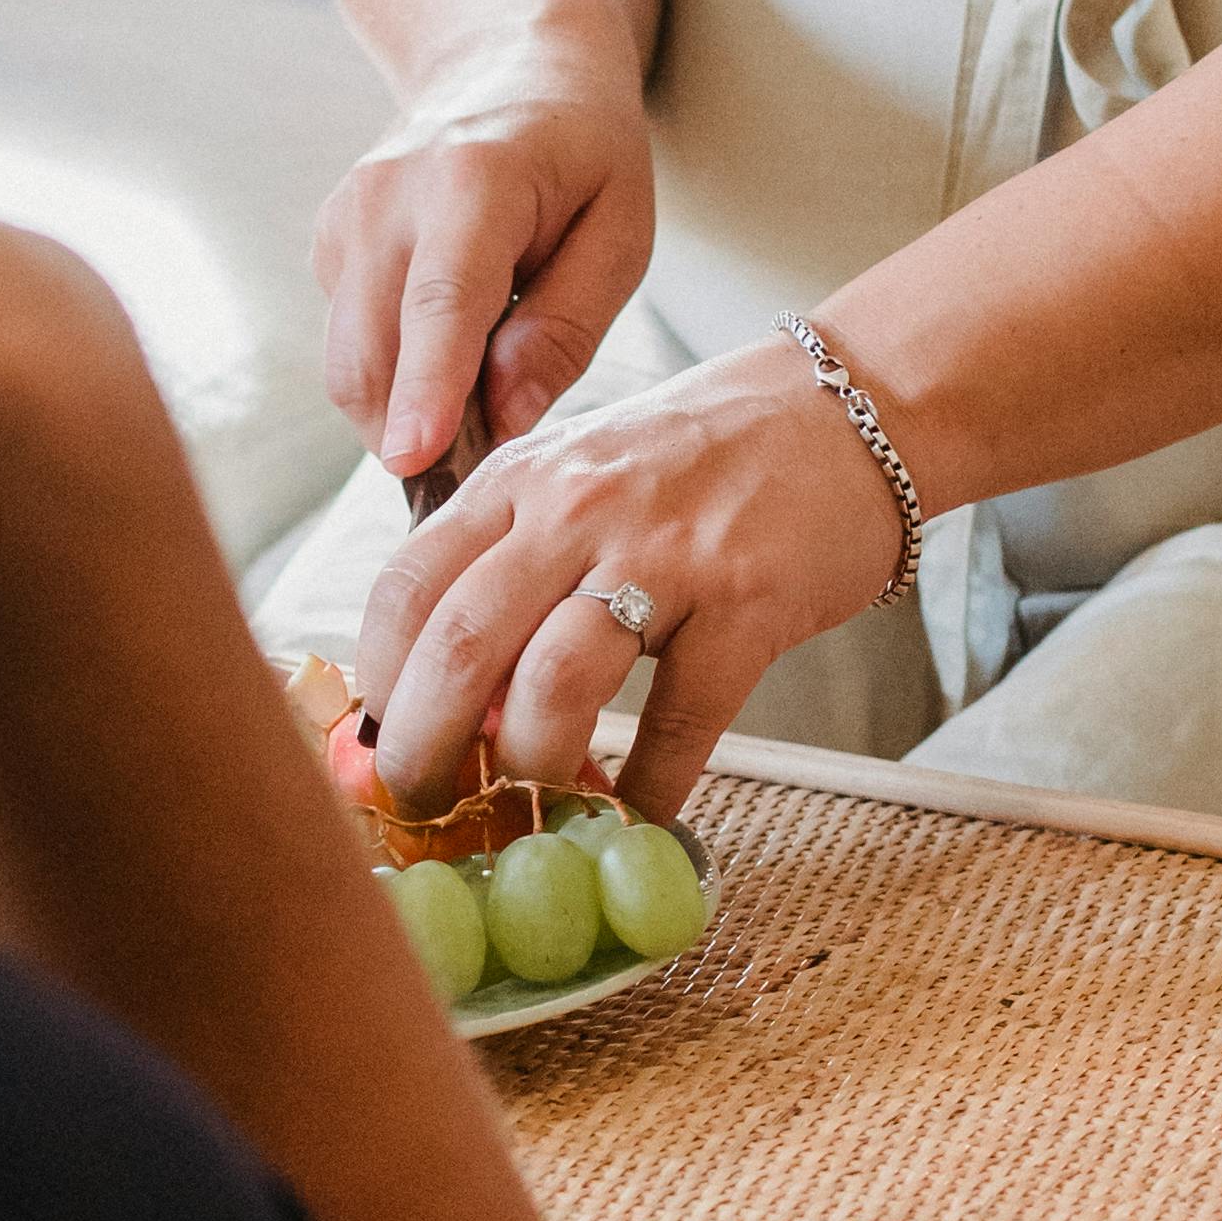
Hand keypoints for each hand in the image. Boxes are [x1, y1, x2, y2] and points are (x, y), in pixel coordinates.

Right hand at [316, 79, 656, 484]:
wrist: (505, 62)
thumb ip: (566, 326)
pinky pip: (348, 342)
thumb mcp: (620, 232)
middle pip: (373, 349)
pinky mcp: (328, 244)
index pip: (441, 303)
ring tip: (476, 406)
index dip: (426, 388)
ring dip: (400, 413)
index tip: (413, 458)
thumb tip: (508, 415)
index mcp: (473, 182)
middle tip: (481, 470)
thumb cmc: (581, 151)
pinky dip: (392, 374)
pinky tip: (449, 346)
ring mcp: (344, 218)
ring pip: (348, 360)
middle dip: (413, 434)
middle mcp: (387, 196)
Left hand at [357, 332, 910, 824]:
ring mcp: (664, 554)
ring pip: (556, 683)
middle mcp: (577, 508)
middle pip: (459, 642)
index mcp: (520, 480)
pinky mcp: (747, 603)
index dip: (377, 680)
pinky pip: (680, 720)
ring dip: (528, 766)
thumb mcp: (580, 475)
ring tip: (527, 806)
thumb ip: (509, 556)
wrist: (847, 407)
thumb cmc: (699, 457)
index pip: (406, 584)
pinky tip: (637, 813)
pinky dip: (651, 785)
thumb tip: (445, 686)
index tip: (374, 745)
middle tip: (423, 804)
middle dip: (424, 746)